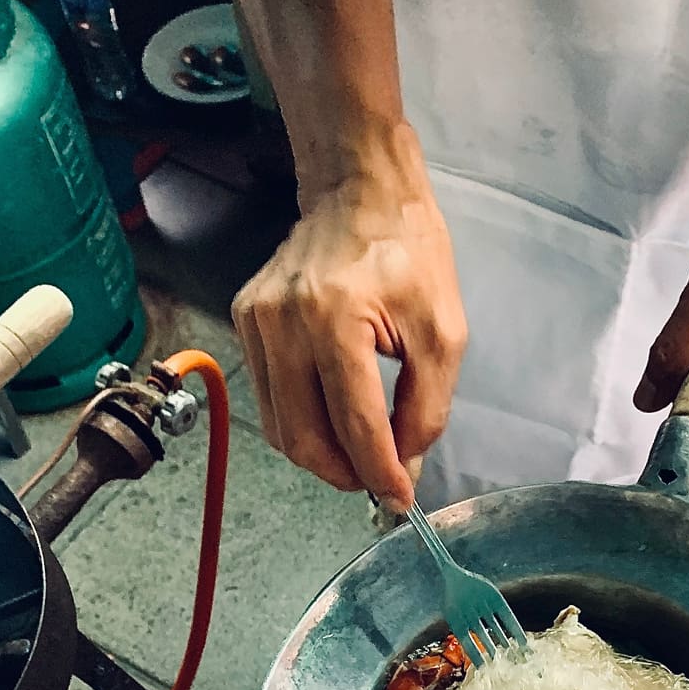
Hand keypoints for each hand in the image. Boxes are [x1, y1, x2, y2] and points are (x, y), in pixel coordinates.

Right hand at [232, 133, 466, 510]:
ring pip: (279, 429)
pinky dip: (303, 425)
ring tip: (360, 454)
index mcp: (335, 318)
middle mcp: (283, 322)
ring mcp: (256, 322)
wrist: (358, 191)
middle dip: (345, 473)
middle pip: (305, 438)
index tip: (399, 499)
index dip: (379, 473)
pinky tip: (334, 418)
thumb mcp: (443, 332)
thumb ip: (427, 408)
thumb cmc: (407, 252)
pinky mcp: (245, 322)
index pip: (354, 423)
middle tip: (379, 481)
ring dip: (322, 457)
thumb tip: (404, 466)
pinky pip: (270, 401)